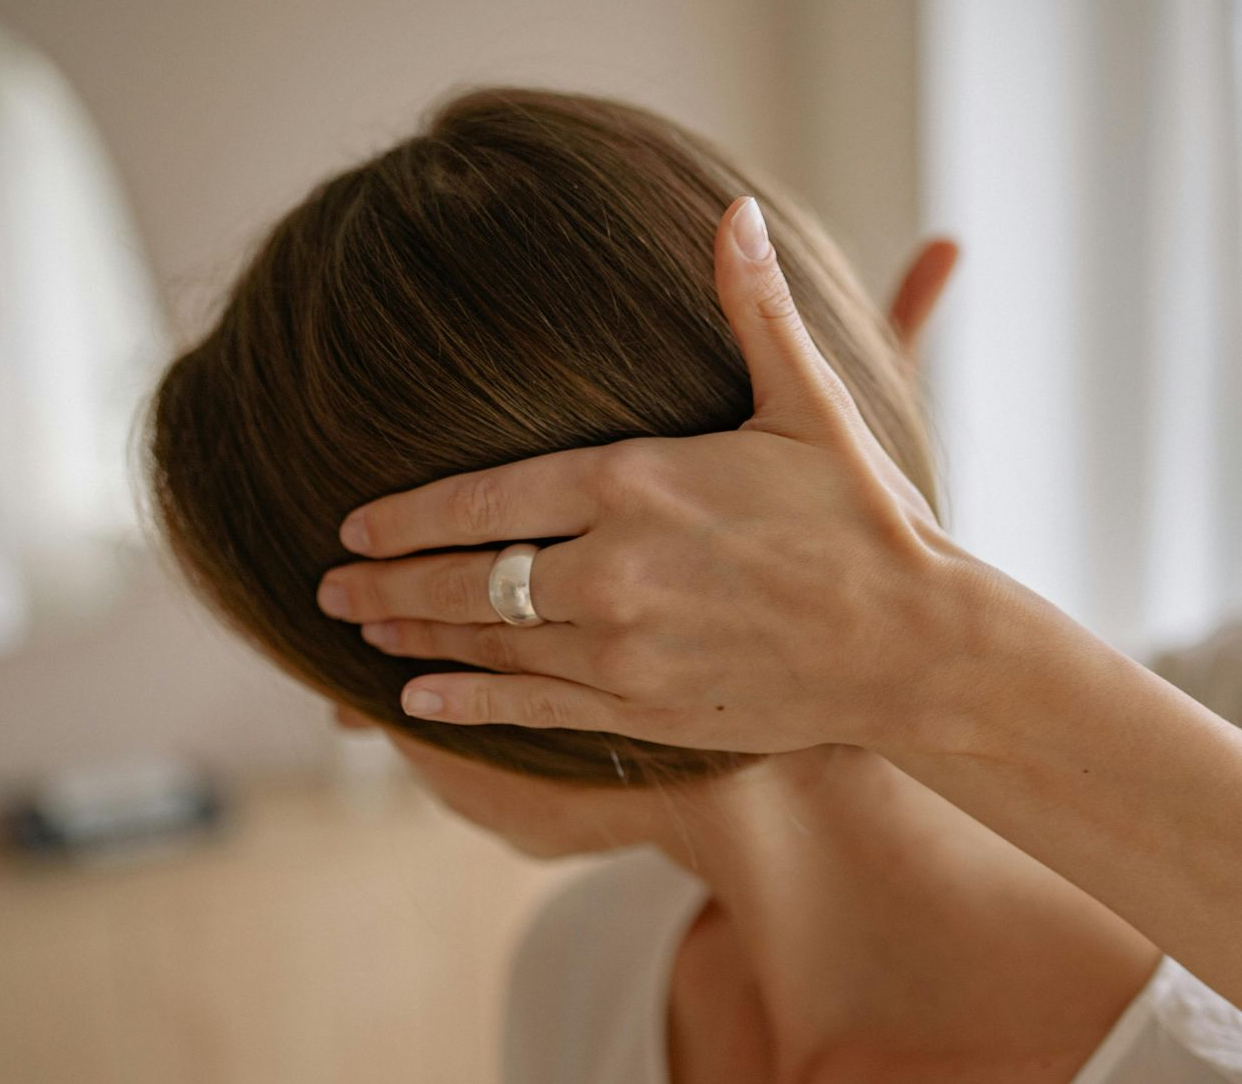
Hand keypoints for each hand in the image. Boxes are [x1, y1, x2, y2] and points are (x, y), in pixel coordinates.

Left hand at [317, 197, 991, 754]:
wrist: (914, 643)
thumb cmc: (864, 519)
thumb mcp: (808, 405)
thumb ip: (753, 311)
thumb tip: (732, 215)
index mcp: (638, 483)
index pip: (486, 498)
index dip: (408, 514)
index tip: (352, 524)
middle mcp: (615, 569)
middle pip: (469, 577)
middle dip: (389, 582)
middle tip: (327, 588)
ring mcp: (624, 650)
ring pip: (488, 644)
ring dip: (414, 636)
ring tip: (360, 630)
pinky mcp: (644, 711)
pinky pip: (531, 709)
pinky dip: (466, 704)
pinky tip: (413, 701)